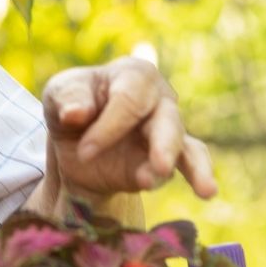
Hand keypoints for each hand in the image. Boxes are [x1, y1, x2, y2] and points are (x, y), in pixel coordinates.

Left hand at [40, 57, 217, 201]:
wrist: (73, 142)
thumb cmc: (72, 105)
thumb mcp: (59, 94)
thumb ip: (67, 98)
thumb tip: (76, 113)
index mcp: (133, 75)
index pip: (129, 100)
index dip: (109, 127)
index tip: (85, 150)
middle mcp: (159, 100)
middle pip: (167, 118)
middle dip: (163, 144)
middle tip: (160, 166)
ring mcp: (168, 132)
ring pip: (186, 145)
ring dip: (193, 166)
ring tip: (204, 188)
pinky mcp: (167, 162)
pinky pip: (187, 166)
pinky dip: (196, 176)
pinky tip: (205, 191)